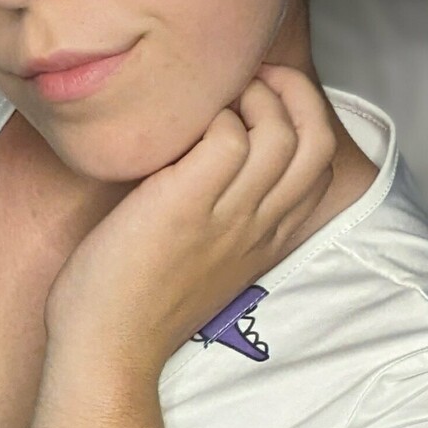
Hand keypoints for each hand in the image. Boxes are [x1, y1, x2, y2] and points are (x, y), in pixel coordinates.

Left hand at [43, 64, 337, 369]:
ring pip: (282, 133)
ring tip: (212, 98)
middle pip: (317, 141)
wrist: (107, 349)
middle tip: (250, 79)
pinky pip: (227, 138)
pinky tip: (177, 130)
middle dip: (294, 92)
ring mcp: (226, 217)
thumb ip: (219, 218)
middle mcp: (256, 226)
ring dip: (252, 97)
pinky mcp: (186, 207)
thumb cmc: (134, 303)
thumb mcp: (198, 261)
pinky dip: (209, 117)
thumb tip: (208, 163)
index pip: (319, 167)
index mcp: (264, 239)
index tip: (264, 102)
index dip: (303, 119)